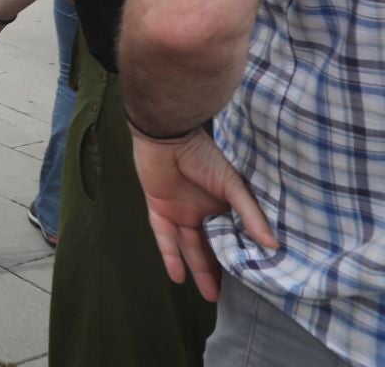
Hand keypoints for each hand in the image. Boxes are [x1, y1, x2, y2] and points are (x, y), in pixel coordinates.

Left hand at [130, 128, 277, 301]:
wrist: (167, 136)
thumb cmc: (203, 156)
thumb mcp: (232, 185)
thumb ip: (250, 214)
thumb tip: (274, 244)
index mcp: (222, 204)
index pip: (232, 236)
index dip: (240, 255)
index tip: (253, 278)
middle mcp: (202, 211)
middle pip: (210, 247)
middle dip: (218, 271)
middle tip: (228, 297)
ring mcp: (180, 212)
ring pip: (189, 248)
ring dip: (198, 270)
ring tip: (210, 296)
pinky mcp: (158, 210)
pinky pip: (164, 238)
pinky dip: (170, 257)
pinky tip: (178, 277)